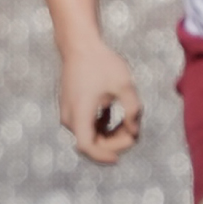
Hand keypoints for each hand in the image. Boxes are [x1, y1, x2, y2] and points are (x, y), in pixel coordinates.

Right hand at [59, 37, 142, 162]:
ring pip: (90, 135)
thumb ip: (133, 111)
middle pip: (91, 143)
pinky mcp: (71, 108)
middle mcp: (70, 117)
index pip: (87, 147)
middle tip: (134, 128)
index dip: (103, 156)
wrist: (80, 45)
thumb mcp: (125, 85)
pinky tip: (111, 115)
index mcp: (80, 113)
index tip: (118, 158)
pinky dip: (102, 126)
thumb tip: (134, 132)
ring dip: (109, 134)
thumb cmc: (102, 63)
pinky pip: (87, 126)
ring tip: (127, 120)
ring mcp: (69, 113)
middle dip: (114, 141)